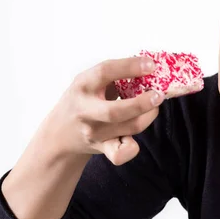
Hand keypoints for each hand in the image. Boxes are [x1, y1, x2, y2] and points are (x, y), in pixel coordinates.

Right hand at [44, 57, 163, 165]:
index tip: (151, 65)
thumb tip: (150, 67)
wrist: (60, 134)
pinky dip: (131, 147)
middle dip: (142, 103)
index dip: (130, 67)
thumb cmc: (83, 101)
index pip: (105, 72)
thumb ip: (114, 75)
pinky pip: (120, 153)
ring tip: (153, 107)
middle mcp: (86, 110)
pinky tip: (134, 136)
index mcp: (83, 85)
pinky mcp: (101, 148)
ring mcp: (93, 131)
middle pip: (116, 111)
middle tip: (158, 95)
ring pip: (130, 127)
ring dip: (148, 116)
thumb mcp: (90, 82)